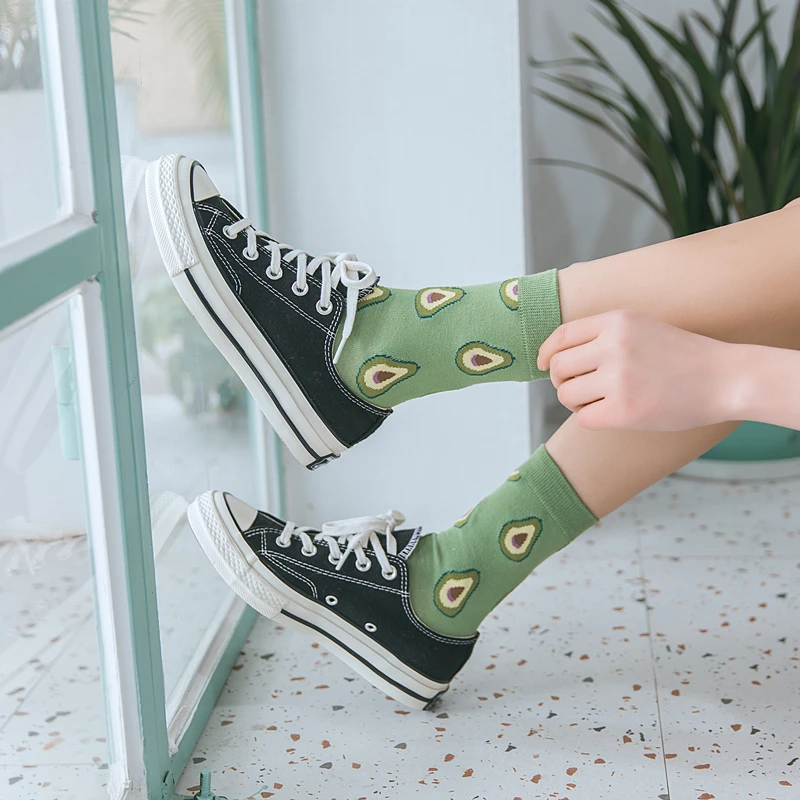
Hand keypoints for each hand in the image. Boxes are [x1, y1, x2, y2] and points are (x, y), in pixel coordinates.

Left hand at [537, 310, 737, 431]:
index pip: (561, 336)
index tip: (544, 366)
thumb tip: (555, 357)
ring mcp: (618, 378)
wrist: (724, 378)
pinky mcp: (624, 410)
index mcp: (616, 321)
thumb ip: (602, 335)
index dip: (546, 353)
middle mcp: (613, 346)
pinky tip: (612, 414)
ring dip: (576, 401)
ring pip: (566, 394)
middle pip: (558, 367)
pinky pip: (584, 418)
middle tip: (579, 388)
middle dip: (562, 381)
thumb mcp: (641, 326)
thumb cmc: (681, 356)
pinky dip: (592, 418)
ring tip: (600, 400)